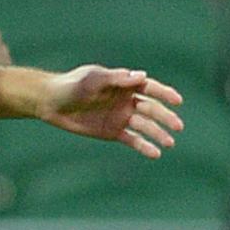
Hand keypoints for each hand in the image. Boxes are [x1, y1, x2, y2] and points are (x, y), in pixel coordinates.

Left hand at [38, 66, 183, 158]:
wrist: (51, 102)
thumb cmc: (71, 85)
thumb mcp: (93, 79)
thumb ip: (116, 79)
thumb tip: (141, 75)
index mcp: (122, 84)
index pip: (149, 87)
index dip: (164, 93)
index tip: (177, 101)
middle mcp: (125, 100)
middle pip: (151, 108)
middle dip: (165, 116)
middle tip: (178, 126)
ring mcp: (120, 117)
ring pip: (145, 125)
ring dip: (158, 133)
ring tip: (169, 143)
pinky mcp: (113, 132)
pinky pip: (132, 140)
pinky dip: (144, 146)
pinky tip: (155, 153)